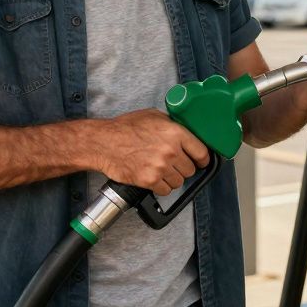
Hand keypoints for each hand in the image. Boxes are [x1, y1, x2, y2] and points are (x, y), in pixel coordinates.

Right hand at [93, 109, 209, 196]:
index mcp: (175, 132)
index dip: (202, 159)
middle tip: (173, 164)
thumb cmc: (125, 128)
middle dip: (183, 168)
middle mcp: (170, 150)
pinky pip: (166, 190)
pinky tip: (154, 177)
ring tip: (161, 170)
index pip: (202, 152)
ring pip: (179, 182)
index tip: (200, 161)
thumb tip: (186, 132)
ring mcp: (160, 167)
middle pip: (190, 169)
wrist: (104, 143)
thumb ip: (172, 124)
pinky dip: (161, 187)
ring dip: (172, 178)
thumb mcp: (153, 116)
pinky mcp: (149, 180)